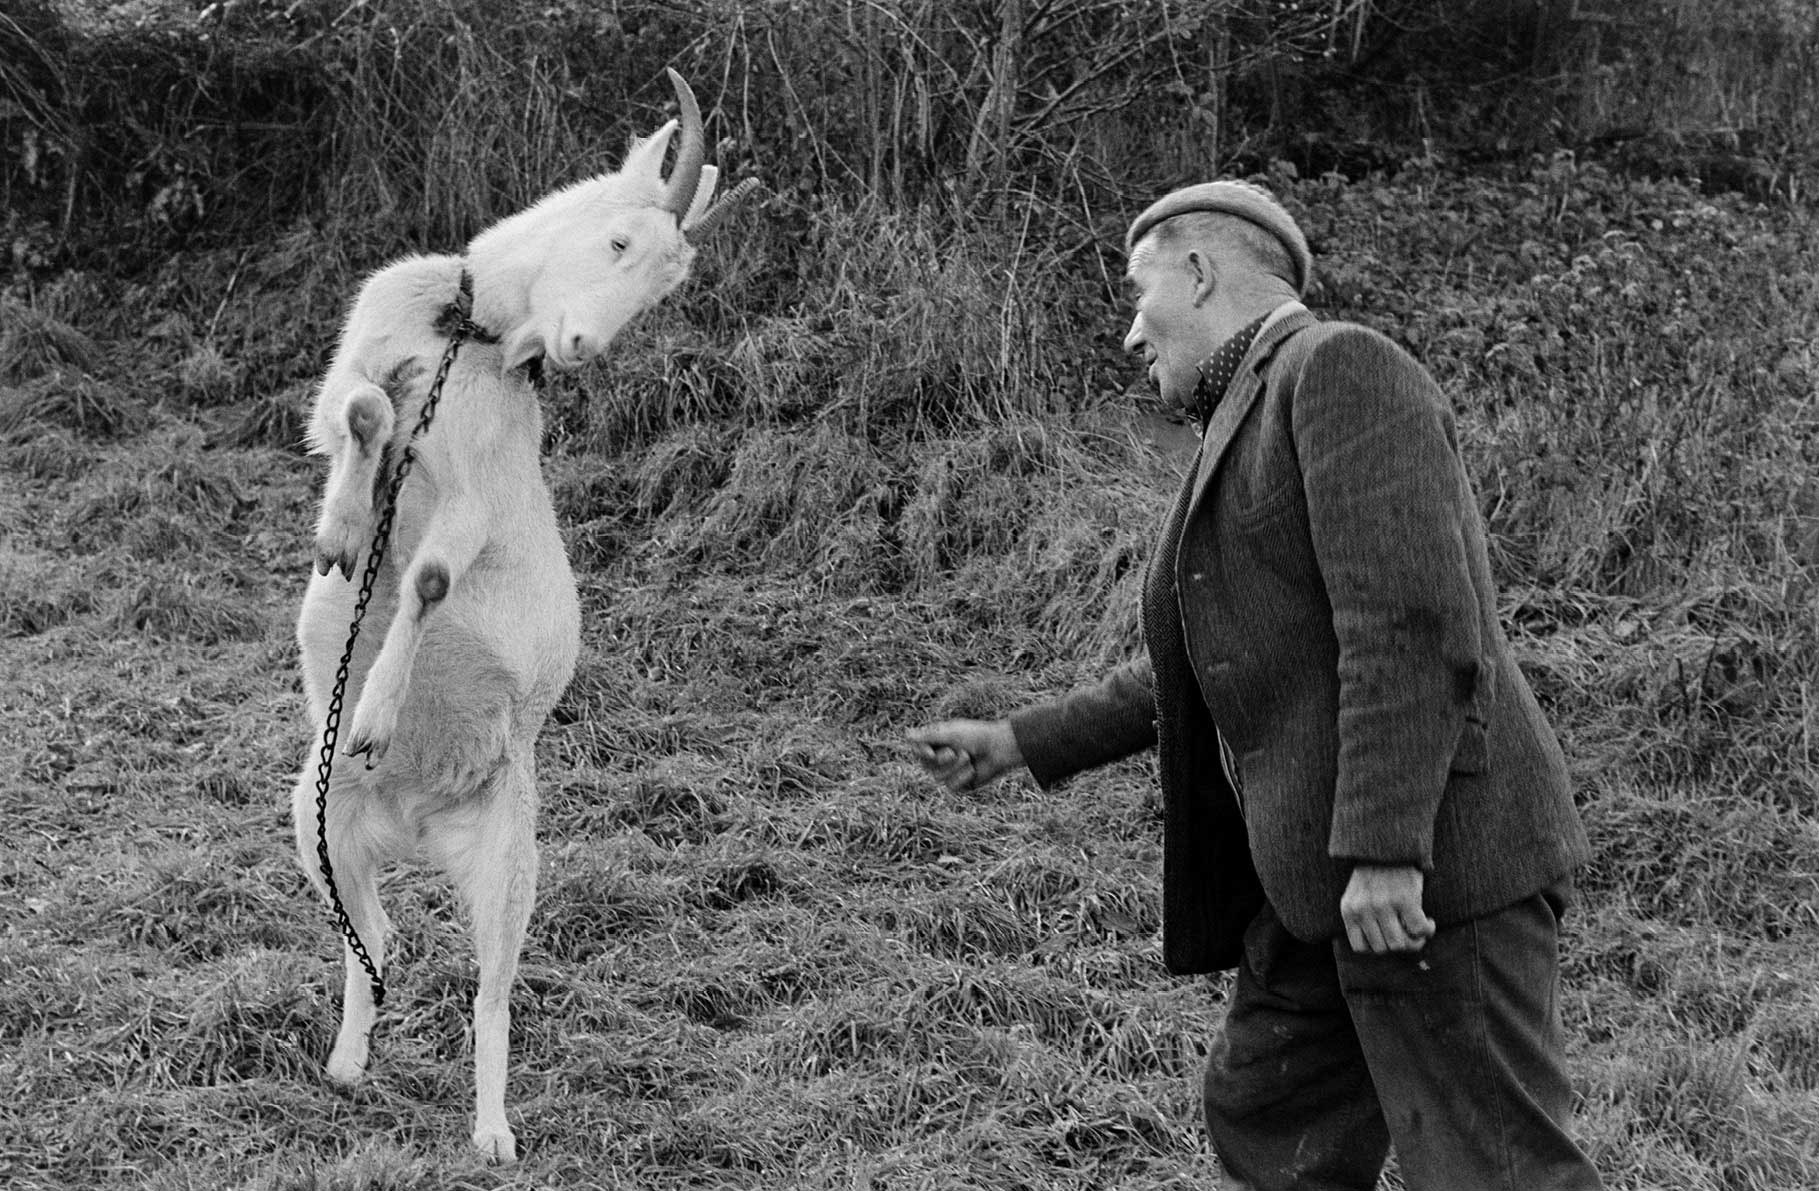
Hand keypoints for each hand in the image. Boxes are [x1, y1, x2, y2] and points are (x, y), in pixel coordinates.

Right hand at [905, 719, 1023, 791]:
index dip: (921, 753)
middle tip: (956, 751)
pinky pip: (952, 786)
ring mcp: (950, 772)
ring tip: (968, 757)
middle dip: (942, 760)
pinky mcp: (960, 785)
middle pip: (926, 766)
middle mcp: (941, 758)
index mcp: (937, 742)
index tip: (930, 752)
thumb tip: (906, 735)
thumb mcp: (951, 733)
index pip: (917, 750)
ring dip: (955, 767)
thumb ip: (928, 736)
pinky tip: (973, 770)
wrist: (1000, 749)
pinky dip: (963, 777)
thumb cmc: (976, 736)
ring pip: (938, 777)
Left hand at [1340, 863, 1435, 953]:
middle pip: (1382, 948)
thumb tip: (1386, 949)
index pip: (1360, 947)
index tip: (1390, 938)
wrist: (1390, 844)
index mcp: (1349, 910)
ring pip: (1400, 944)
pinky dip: (1427, 930)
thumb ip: (1365, 919)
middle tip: (1409, 934)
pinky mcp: (1405, 899)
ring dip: (1415, 941)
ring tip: (1419, 930)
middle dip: (1399, 944)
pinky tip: (1429, 921)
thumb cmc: (1377, 874)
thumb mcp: (1360, 896)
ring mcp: (1383, 905)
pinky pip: (1419, 929)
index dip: (1378, 947)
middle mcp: (1363, 909)